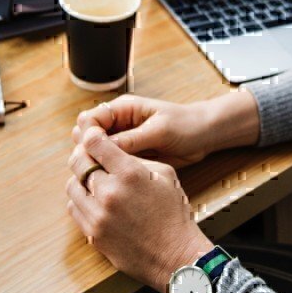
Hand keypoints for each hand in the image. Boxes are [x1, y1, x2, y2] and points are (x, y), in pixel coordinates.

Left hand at [66, 127, 212, 292]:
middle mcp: (110, 193)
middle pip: (78, 162)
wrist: (175, 256)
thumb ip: (137, 159)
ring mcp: (98, 216)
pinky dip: (80, 201)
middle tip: (90, 156)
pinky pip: (74, 209)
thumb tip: (112, 151)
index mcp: (130, 174)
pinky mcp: (93, 234)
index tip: (93, 137)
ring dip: (80, 179)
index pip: (95, 143)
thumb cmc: (174, 214)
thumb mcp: (165, 175)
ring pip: (72, 186)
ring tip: (94, 181)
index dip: (91, 136)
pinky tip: (94, 201)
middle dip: (82, 154)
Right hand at [72, 92, 259, 168]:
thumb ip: (131, 138)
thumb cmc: (186, 125)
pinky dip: (110, 171)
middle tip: (94, 169)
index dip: (86, 136)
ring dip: (98, 164)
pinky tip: (112, 182)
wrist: (205, 136)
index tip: (90, 153)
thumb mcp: (158, 131)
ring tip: (102, 178)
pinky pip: (113, 164)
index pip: (90, 119)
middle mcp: (119, 124)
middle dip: (88, 152)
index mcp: (123, 109)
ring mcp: (124, 141)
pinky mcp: (132, 155)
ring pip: (99, 153)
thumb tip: (103, 146)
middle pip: (89, 137)